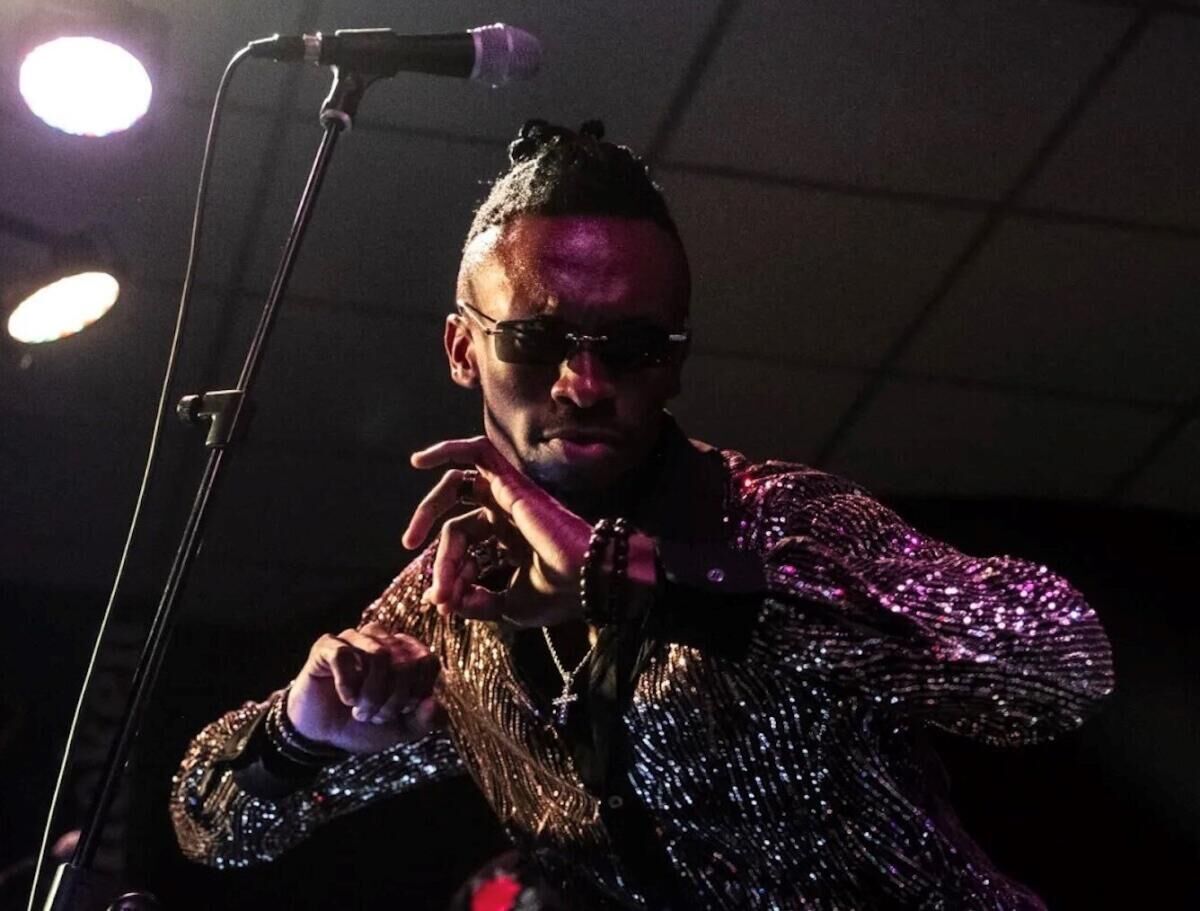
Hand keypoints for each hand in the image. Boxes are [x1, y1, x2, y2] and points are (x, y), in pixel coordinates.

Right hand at [286, 622, 442, 753]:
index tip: (400, 713)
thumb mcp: (401, 729)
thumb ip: (425, 720)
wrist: (322, 736)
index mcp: (406, 653)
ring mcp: (354, 638)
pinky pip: (344, 654)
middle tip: (375, 717)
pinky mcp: (327, 646)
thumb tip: (434, 704)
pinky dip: (347, 683)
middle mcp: (383, 639)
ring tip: (360, 711)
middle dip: (393, 699)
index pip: (427, 661)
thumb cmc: (364, 726)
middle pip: (405, 660)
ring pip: (378, 654)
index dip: (417, 692)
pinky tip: (346, 698)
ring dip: (372, 693)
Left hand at [401, 436, 593, 627]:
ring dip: (428, 510)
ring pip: (458, 489)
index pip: (464, 550)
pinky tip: (421, 461)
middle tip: (428, 578)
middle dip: (438, 555)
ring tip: (412, 536)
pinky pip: (478, 454)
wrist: (586, 582)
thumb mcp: (503, 606)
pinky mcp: (510, 483)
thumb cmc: (556, 595)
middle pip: (456, 525)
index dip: (446, 573)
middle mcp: (505, 517)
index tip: (443, 601)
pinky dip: (449, 451)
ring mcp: (508, 497)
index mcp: (507, 542)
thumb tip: (436, 599)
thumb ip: (472, 601)